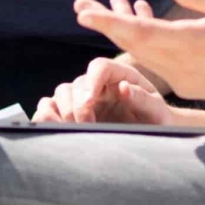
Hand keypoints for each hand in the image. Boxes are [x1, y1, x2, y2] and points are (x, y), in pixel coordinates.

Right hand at [32, 55, 172, 124]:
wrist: (151, 137)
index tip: (89, 104)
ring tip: (76, 130)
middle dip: (78, 106)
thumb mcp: (158, 112)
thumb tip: (123, 88)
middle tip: (87, 126)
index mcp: (121, 75)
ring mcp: (83, 97)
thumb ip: (143, 99)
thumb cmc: (157, 122)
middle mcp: (99, 83)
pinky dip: (47, 115)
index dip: (91, 82)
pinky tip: (57, 128)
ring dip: (63, 112)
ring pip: (60, 93)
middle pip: (77, 83)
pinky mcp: (71, 112)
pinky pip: (49, 106)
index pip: (99, 67)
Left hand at [75, 0, 204, 101]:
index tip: (83, 13)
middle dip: (106, 25)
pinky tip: (142, 23)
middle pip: (132, 46)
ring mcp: (182, 81)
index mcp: (188, 45)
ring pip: (142, 56)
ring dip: (125, 33)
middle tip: (81, 6)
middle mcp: (179, 68)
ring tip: (109, 8)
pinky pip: (156, 64)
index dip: (108, 22)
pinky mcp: (187, 86)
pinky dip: (145, 45)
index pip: (137, 33)